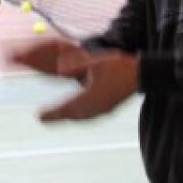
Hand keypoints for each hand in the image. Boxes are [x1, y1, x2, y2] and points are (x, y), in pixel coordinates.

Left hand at [12, 40, 137, 121]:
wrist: (143, 75)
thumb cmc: (119, 67)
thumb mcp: (95, 63)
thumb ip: (76, 65)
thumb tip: (58, 69)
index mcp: (90, 98)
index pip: (66, 108)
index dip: (52, 113)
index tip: (39, 117)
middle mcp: (95, 108)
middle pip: (72, 116)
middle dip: (58, 117)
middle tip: (44, 119)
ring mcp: (103, 110)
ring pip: (81, 117)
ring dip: (68, 117)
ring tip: (58, 117)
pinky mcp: (109, 108)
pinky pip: (89, 115)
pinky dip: (79, 115)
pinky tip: (78, 113)